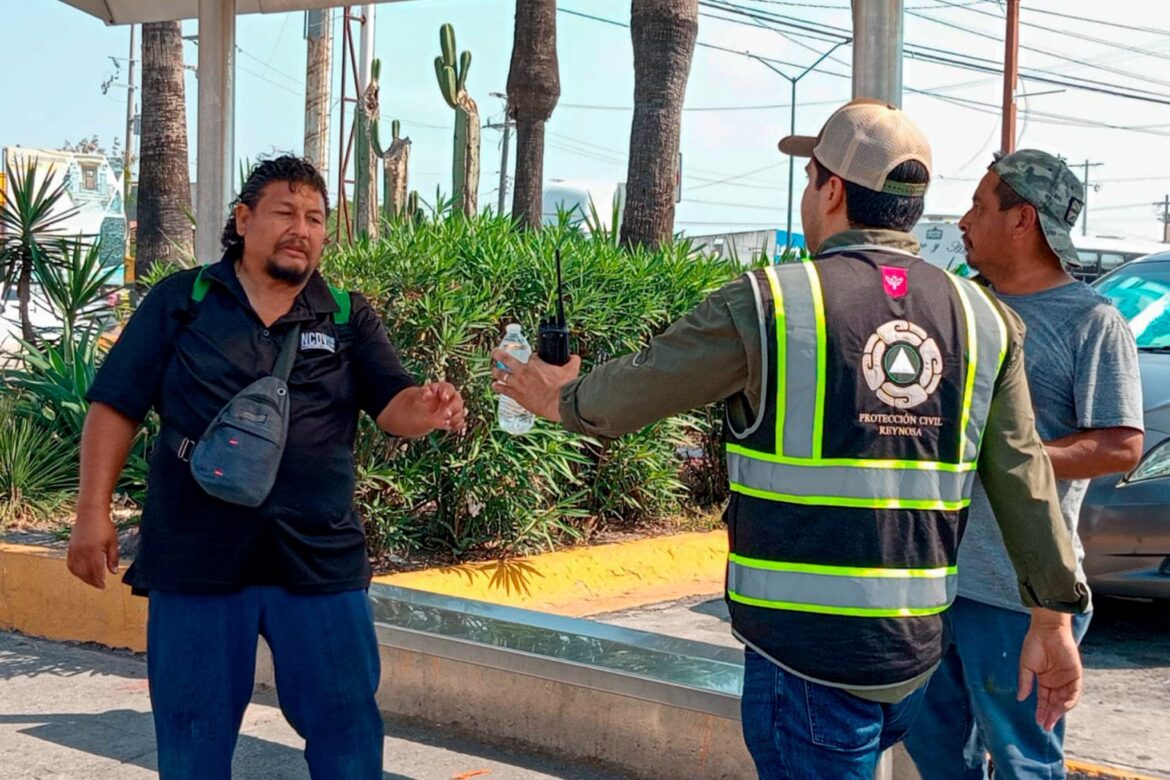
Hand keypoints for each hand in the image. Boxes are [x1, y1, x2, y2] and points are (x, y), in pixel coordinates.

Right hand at [66, 509, 118, 589]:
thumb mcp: (112, 541)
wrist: (90, 513)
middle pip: (85, 573)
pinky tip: (80, 573)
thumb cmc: (104, 526)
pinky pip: (70, 563)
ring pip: (76, 570)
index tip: (103, 586)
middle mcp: (82, 552)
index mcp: (94, 551)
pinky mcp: (70, 548)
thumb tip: (114, 572)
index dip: (99, 580)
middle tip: (99, 586)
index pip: (96, 571)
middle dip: (92, 581)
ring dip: (83, 578)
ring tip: (91, 581)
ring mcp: (74, 550)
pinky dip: (75, 571)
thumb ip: (113, 558)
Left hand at [417, 381, 466, 432]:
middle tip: (446, 415)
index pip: (449, 388)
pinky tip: (449, 427)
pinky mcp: (453, 418)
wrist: (418, 411)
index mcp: (442, 389)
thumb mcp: (418, 396)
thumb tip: (428, 394)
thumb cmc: (419, 400)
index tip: (444, 398)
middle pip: (458, 401)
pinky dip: (456, 425)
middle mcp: (451, 398)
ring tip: (445, 424)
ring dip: (455, 418)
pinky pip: (460, 422)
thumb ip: (424, 394)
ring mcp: (453, 409)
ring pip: (460, 412)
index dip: (448, 393)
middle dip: (453, 408)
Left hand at [490, 350, 581, 421]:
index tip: (534, 360)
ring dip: (496, 371)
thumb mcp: (571, 370)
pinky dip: (497, 387)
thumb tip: (575, 357)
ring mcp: (517, 383)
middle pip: (506, 358)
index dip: (533, 358)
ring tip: (493, 370)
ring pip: (501, 374)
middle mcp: (523, 371)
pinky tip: (494, 386)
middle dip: (499, 354)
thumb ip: (572, 361)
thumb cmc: (564, 387)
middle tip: (495, 352)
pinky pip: (502, 390)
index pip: (531, 357)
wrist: (557, 403)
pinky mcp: (516, 395)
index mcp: (536, 363)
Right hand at [1018, 613, 1082, 729]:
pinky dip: (1069, 700)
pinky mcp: (1075, 674)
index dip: (1041, 711)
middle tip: (1046, 726)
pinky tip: (1062, 707)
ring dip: (1059, 710)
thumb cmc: (1034, 645)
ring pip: (1064, 700)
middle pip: (1054, 703)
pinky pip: (1074, 691)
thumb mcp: (1026, 666)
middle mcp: (1056, 682)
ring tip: (1052, 719)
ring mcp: (1066, 679)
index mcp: (1044, 680)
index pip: (1043, 700)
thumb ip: (1025, 683)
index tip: (1038, 722)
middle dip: (1050, 715)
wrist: (1047, 630)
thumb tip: (1020, 698)